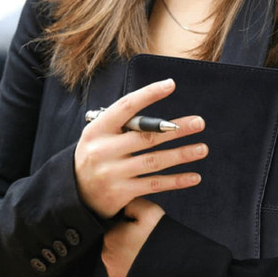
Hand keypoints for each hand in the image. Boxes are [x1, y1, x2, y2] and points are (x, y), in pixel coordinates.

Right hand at [74, 77, 206, 217]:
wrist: (75, 192)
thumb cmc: (96, 154)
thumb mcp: (99, 135)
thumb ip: (123, 125)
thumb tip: (160, 118)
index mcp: (97, 129)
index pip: (125, 107)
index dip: (148, 94)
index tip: (170, 84)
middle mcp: (103, 150)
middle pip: (146, 136)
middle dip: (176, 129)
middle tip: (199, 122)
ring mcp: (113, 173)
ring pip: (154, 161)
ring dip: (181, 154)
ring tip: (202, 148)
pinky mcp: (121, 193)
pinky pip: (154, 184)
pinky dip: (176, 181)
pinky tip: (194, 176)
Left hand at [102, 197, 164, 276]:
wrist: (172, 276)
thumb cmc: (159, 242)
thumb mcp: (149, 211)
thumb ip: (133, 204)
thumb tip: (125, 205)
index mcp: (110, 236)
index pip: (120, 224)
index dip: (135, 225)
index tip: (146, 230)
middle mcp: (107, 256)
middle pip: (121, 241)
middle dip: (133, 240)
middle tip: (150, 243)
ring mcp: (113, 273)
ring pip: (123, 257)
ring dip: (133, 255)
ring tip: (150, 256)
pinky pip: (126, 273)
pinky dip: (135, 270)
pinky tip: (147, 268)